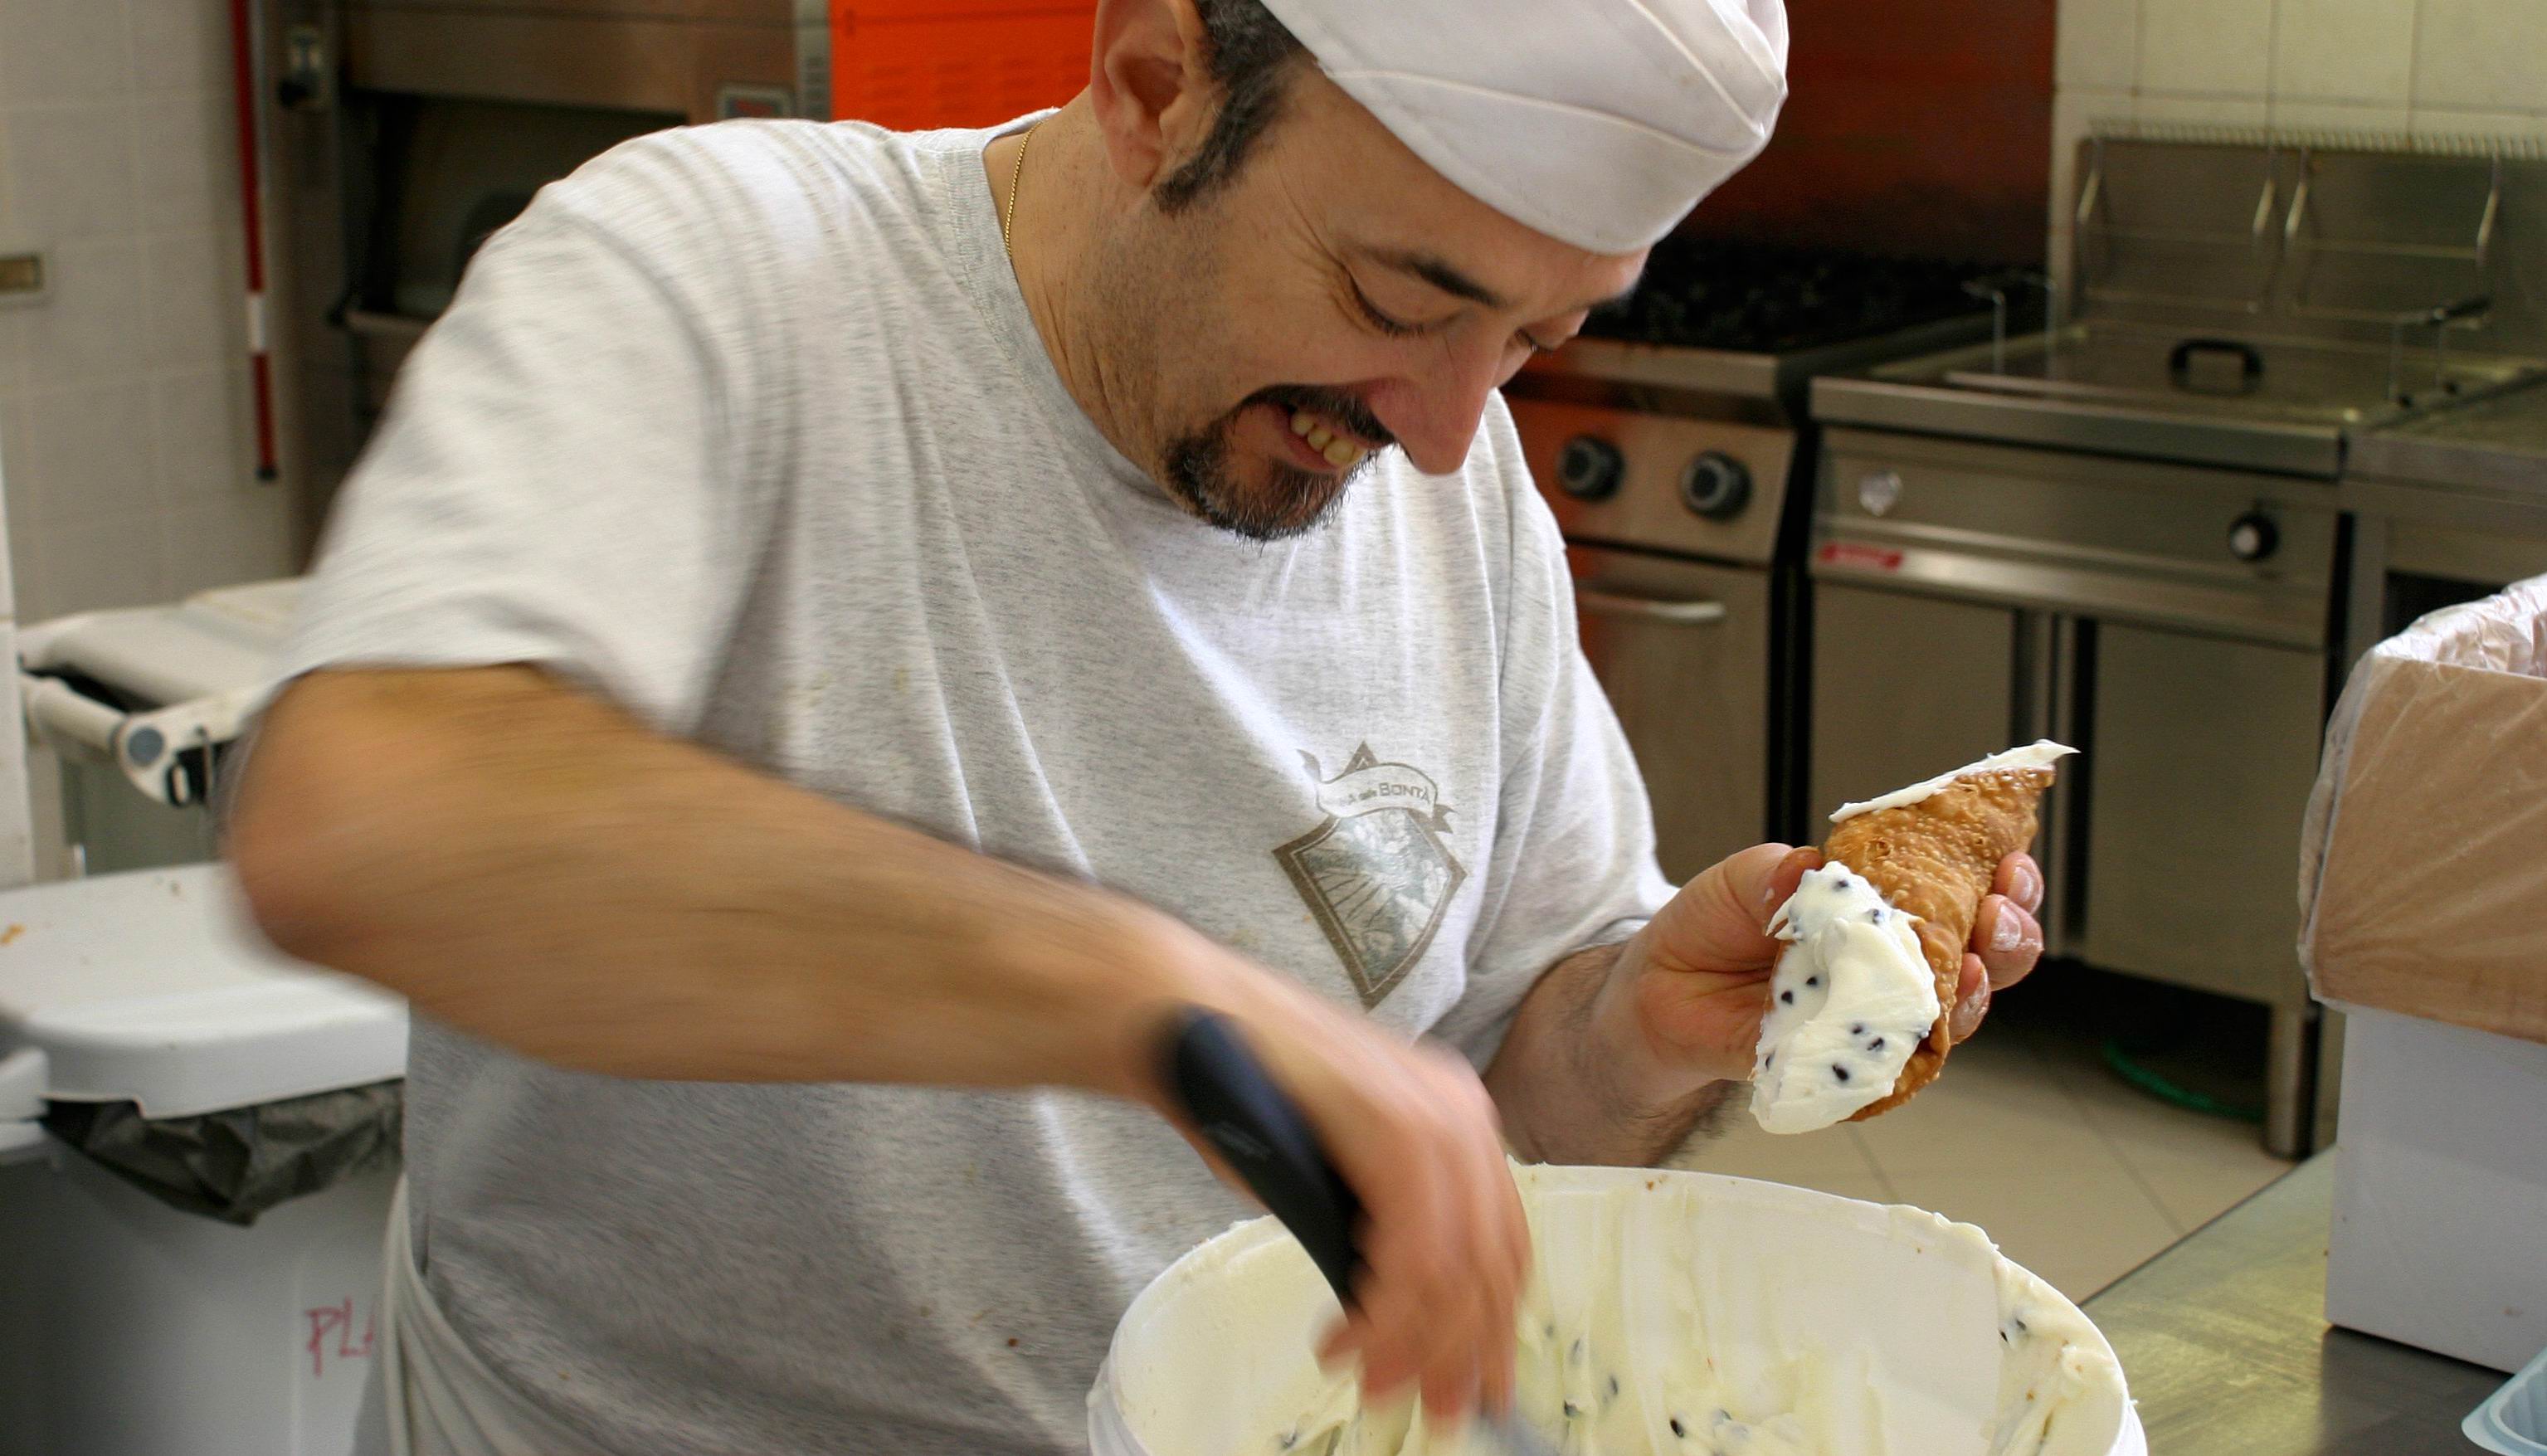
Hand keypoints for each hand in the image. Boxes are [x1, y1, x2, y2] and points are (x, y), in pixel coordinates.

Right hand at [1134, 921, 1527, 1425]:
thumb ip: (1381, 1227)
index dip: (1491, 1329)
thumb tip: (1402, 1316)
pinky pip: (1414, 1256)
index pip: (1502, 1245)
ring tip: (1376, 1385)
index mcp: (1458, 1118)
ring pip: (1457, 1269)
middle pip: (1493, 1264)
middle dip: (1462, 1353)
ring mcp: (1435, 1115)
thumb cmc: (1244, 1093)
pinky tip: (1346, 1343)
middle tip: (1433, 1413)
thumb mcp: (1335, 1171)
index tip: (1474, 1389)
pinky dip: (1383, 1317)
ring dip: (1416, 1345)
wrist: (1187, 1022)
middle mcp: (1462, 1113)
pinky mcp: (1397, 1129)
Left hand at [1600, 845, 2047, 1094]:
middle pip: (1989, 957)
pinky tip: (1916, 1029)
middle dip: (2011, 935)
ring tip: (1974, 968)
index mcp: (1886, 909)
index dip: (2003, 882)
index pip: (1968, 892)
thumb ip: (1777, 874)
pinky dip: (1910, 1051)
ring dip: (1979, 992)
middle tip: (1997, 915)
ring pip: (1957, 1014)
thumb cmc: (1711, 928)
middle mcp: (1895, 966)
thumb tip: (1810, 872)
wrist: (1657, 992)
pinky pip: (1894, 1069)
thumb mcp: (1740, 881)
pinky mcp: (1846, 1066)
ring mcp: (1877, 1018)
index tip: (2010, 862)